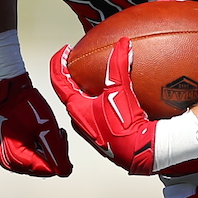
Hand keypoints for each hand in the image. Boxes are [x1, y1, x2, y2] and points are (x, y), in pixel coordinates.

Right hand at [0, 73, 72, 176]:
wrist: (9, 93)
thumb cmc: (24, 104)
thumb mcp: (46, 126)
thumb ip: (56, 150)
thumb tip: (64, 170)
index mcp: (16, 156)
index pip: (47, 169)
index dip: (59, 156)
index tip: (61, 139)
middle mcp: (10, 162)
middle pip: (43, 168)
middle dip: (53, 152)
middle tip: (55, 133)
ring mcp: (9, 158)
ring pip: (39, 163)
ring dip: (47, 149)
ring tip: (47, 131)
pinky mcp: (11, 153)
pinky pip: (31, 157)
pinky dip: (39, 147)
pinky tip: (40, 134)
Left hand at [49, 37, 156, 174]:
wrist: (138, 152)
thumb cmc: (123, 128)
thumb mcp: (119, 90)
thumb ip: (119, 64)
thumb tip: (122, 44)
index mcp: (76, 108)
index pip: (58, 80)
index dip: (58, 62)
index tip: (64, 50)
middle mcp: (79, 119)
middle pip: (68, 91)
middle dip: (70, 74)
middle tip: (75, 60)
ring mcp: (90, 127)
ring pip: (82, 102)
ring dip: (85, 88)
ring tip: (94, 76)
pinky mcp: (102, 132)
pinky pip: (95, 111)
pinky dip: (99, 99)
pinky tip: (114, 96)